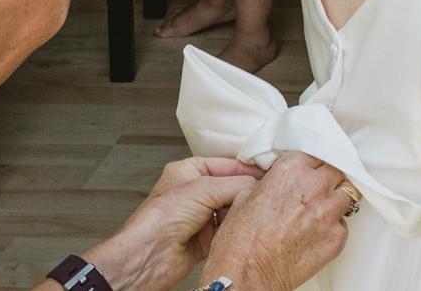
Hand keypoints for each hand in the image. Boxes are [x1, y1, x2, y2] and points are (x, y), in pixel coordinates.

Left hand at [83, 157, 261, 290]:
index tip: (271, 171)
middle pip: (232, 187)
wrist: (149, 256)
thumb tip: (259, 184)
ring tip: (255, 210)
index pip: (228, 164)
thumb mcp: (204, 189)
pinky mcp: (206, 238)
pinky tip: (244, 227)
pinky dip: (238, 229)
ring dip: (243, 211)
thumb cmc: (159, 220)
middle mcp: (195, 192)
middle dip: (248, 191)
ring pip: (233, 208)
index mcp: (189, 171)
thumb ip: (237, 184)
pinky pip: (230, 229)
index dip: (249, 169)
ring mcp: (200, 216)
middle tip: (267, 192)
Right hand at [207, 151, 356, 290]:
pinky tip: (316, 234)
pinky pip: (343, 225)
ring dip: (336, 199)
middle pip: (336, 170)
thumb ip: (272, 183)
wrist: (245, 276)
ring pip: (347, 194)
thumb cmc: (241, 242)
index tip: (310, 171)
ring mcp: (329, 211)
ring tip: (322, 211)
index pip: (316, 154)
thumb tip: (280, 184)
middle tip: (318, 190)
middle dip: (328, 178)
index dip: (312, 164)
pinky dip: (333, 227)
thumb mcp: (246, 196)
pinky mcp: (337, 237)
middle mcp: (314, 186)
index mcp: (292, 170)